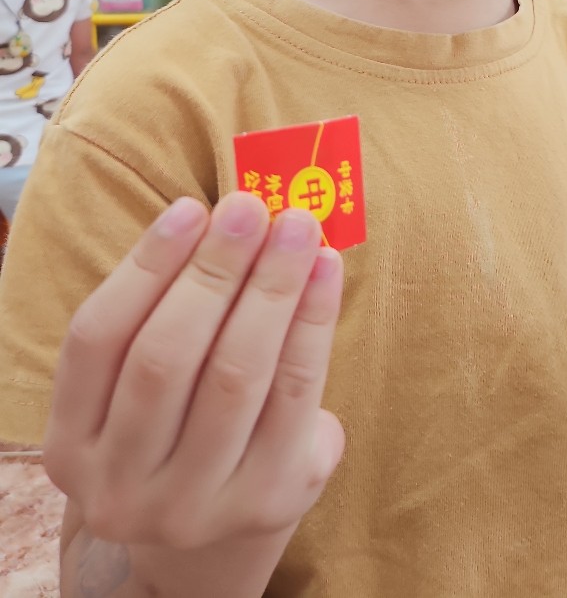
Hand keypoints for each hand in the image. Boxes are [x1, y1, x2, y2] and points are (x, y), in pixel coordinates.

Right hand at [44, 193, 344, 552]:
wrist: (221, 529)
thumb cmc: (182, 419)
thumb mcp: (143, 381)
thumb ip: (166, 307)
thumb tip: (227, 218)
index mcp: (73, 445)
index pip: (97, 340)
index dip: (144, 267)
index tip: (191, 208)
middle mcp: (122, 487)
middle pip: (166, 357)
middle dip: (214, 270)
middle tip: (251, 206)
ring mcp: (196, 504)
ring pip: (235, 376)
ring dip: (270, 286)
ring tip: (296, 226)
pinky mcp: (269, 500)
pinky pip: (296, 394)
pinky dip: (313, 321)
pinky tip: (325, 269)